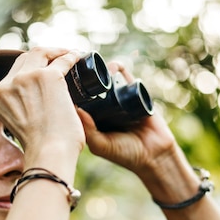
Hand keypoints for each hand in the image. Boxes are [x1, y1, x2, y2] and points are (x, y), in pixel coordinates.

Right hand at [0, 47, 84, 158]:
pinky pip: (62, 60)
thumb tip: (42, 103)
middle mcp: (7, 85)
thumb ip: (21, 110)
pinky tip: (78, 56)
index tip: (45, 69)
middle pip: (25, 58)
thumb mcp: (19, 125)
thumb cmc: (41, 149)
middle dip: (42, 55)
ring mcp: (27, 78)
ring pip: (41, 53)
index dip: (30, 68)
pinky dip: (71, 56)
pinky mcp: (48, 77)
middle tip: (59, 58)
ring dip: (56, 52)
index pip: (13, 74)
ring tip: (69, 54)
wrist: (48, 154)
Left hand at [78, 62, 178, 179]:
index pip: (81, 101)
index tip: (65, 79)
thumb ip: (88, 131)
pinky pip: (127, 79)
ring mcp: (121, 100)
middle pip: (94, 88)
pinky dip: (121, 70)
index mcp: (94, 119)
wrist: (154, 155)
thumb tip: (75, 108)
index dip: (73, 91)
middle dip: (87, 77)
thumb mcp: (101, 145)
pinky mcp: (136, 95)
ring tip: (97, 64)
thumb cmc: (125, 154)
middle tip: (79, 66)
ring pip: (109, 81)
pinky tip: (115, 65)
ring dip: (103, 71)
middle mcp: (106, 108)